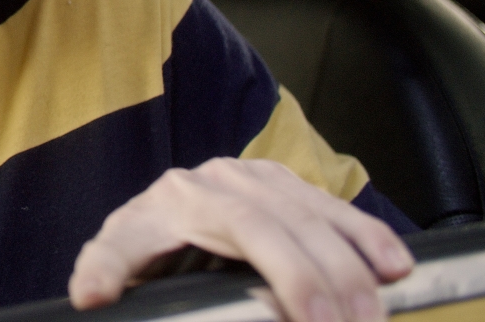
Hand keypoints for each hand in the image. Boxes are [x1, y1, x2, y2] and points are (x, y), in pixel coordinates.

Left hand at [70, 158, 412, 321]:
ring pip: (314, 216)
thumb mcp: (119, 255)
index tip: (304, 319)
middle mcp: (215, 181)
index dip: (283, 274)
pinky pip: (334, 207)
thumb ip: (106, 270)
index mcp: (173, 200)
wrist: (155, 213)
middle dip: (320, 281)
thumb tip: (91, 294)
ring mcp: (253, 177)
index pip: (239, 230)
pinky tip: (393, 267)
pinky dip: (368, 237)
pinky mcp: (283, 182)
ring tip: (372, 315)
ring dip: (352, 268)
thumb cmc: (141, 245)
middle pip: (282, 226)